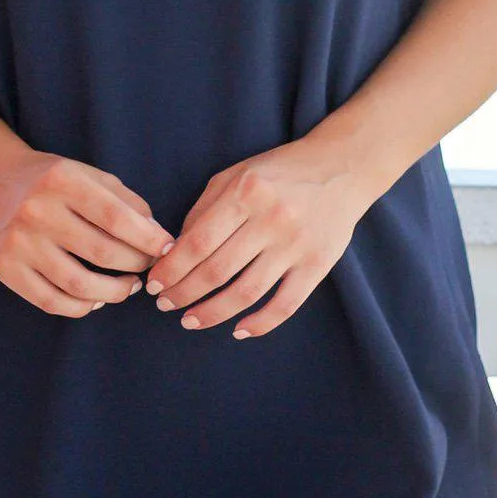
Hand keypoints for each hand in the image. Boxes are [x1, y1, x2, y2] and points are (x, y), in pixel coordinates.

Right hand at [0, 151, 174, 317]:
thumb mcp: (89, 175)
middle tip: (149, 268)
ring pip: (79, 285)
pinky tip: (96, 298)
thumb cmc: (53, 182)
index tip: (168, 249)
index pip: (116, 217)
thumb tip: (159, 239)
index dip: (148, 239)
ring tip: (129, 287)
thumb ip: (126, 202)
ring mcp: (18, 243)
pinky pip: (52, 302)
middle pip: (102, 252)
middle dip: (136, 265)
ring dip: (114, 292)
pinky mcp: (5, 269)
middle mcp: (37, 211)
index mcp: (62, 180)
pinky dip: (82, 306)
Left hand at [145, 138, 370, 337]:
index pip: (198, 242)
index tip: (155, 284)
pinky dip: (260, 324)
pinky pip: (286, 304)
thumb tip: (175, 251)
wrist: (341, 167)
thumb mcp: (235, 175)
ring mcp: (296, 244)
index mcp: (246, 192)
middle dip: (184, 293)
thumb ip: (204, 209)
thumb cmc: (279, 171)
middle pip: (217, 270)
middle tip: (166, 306)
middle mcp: (271, 218)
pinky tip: (238, 330)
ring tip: (191, 321)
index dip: (172, 269)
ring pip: (246, 292)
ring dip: (212, 313)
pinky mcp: (318, 265)